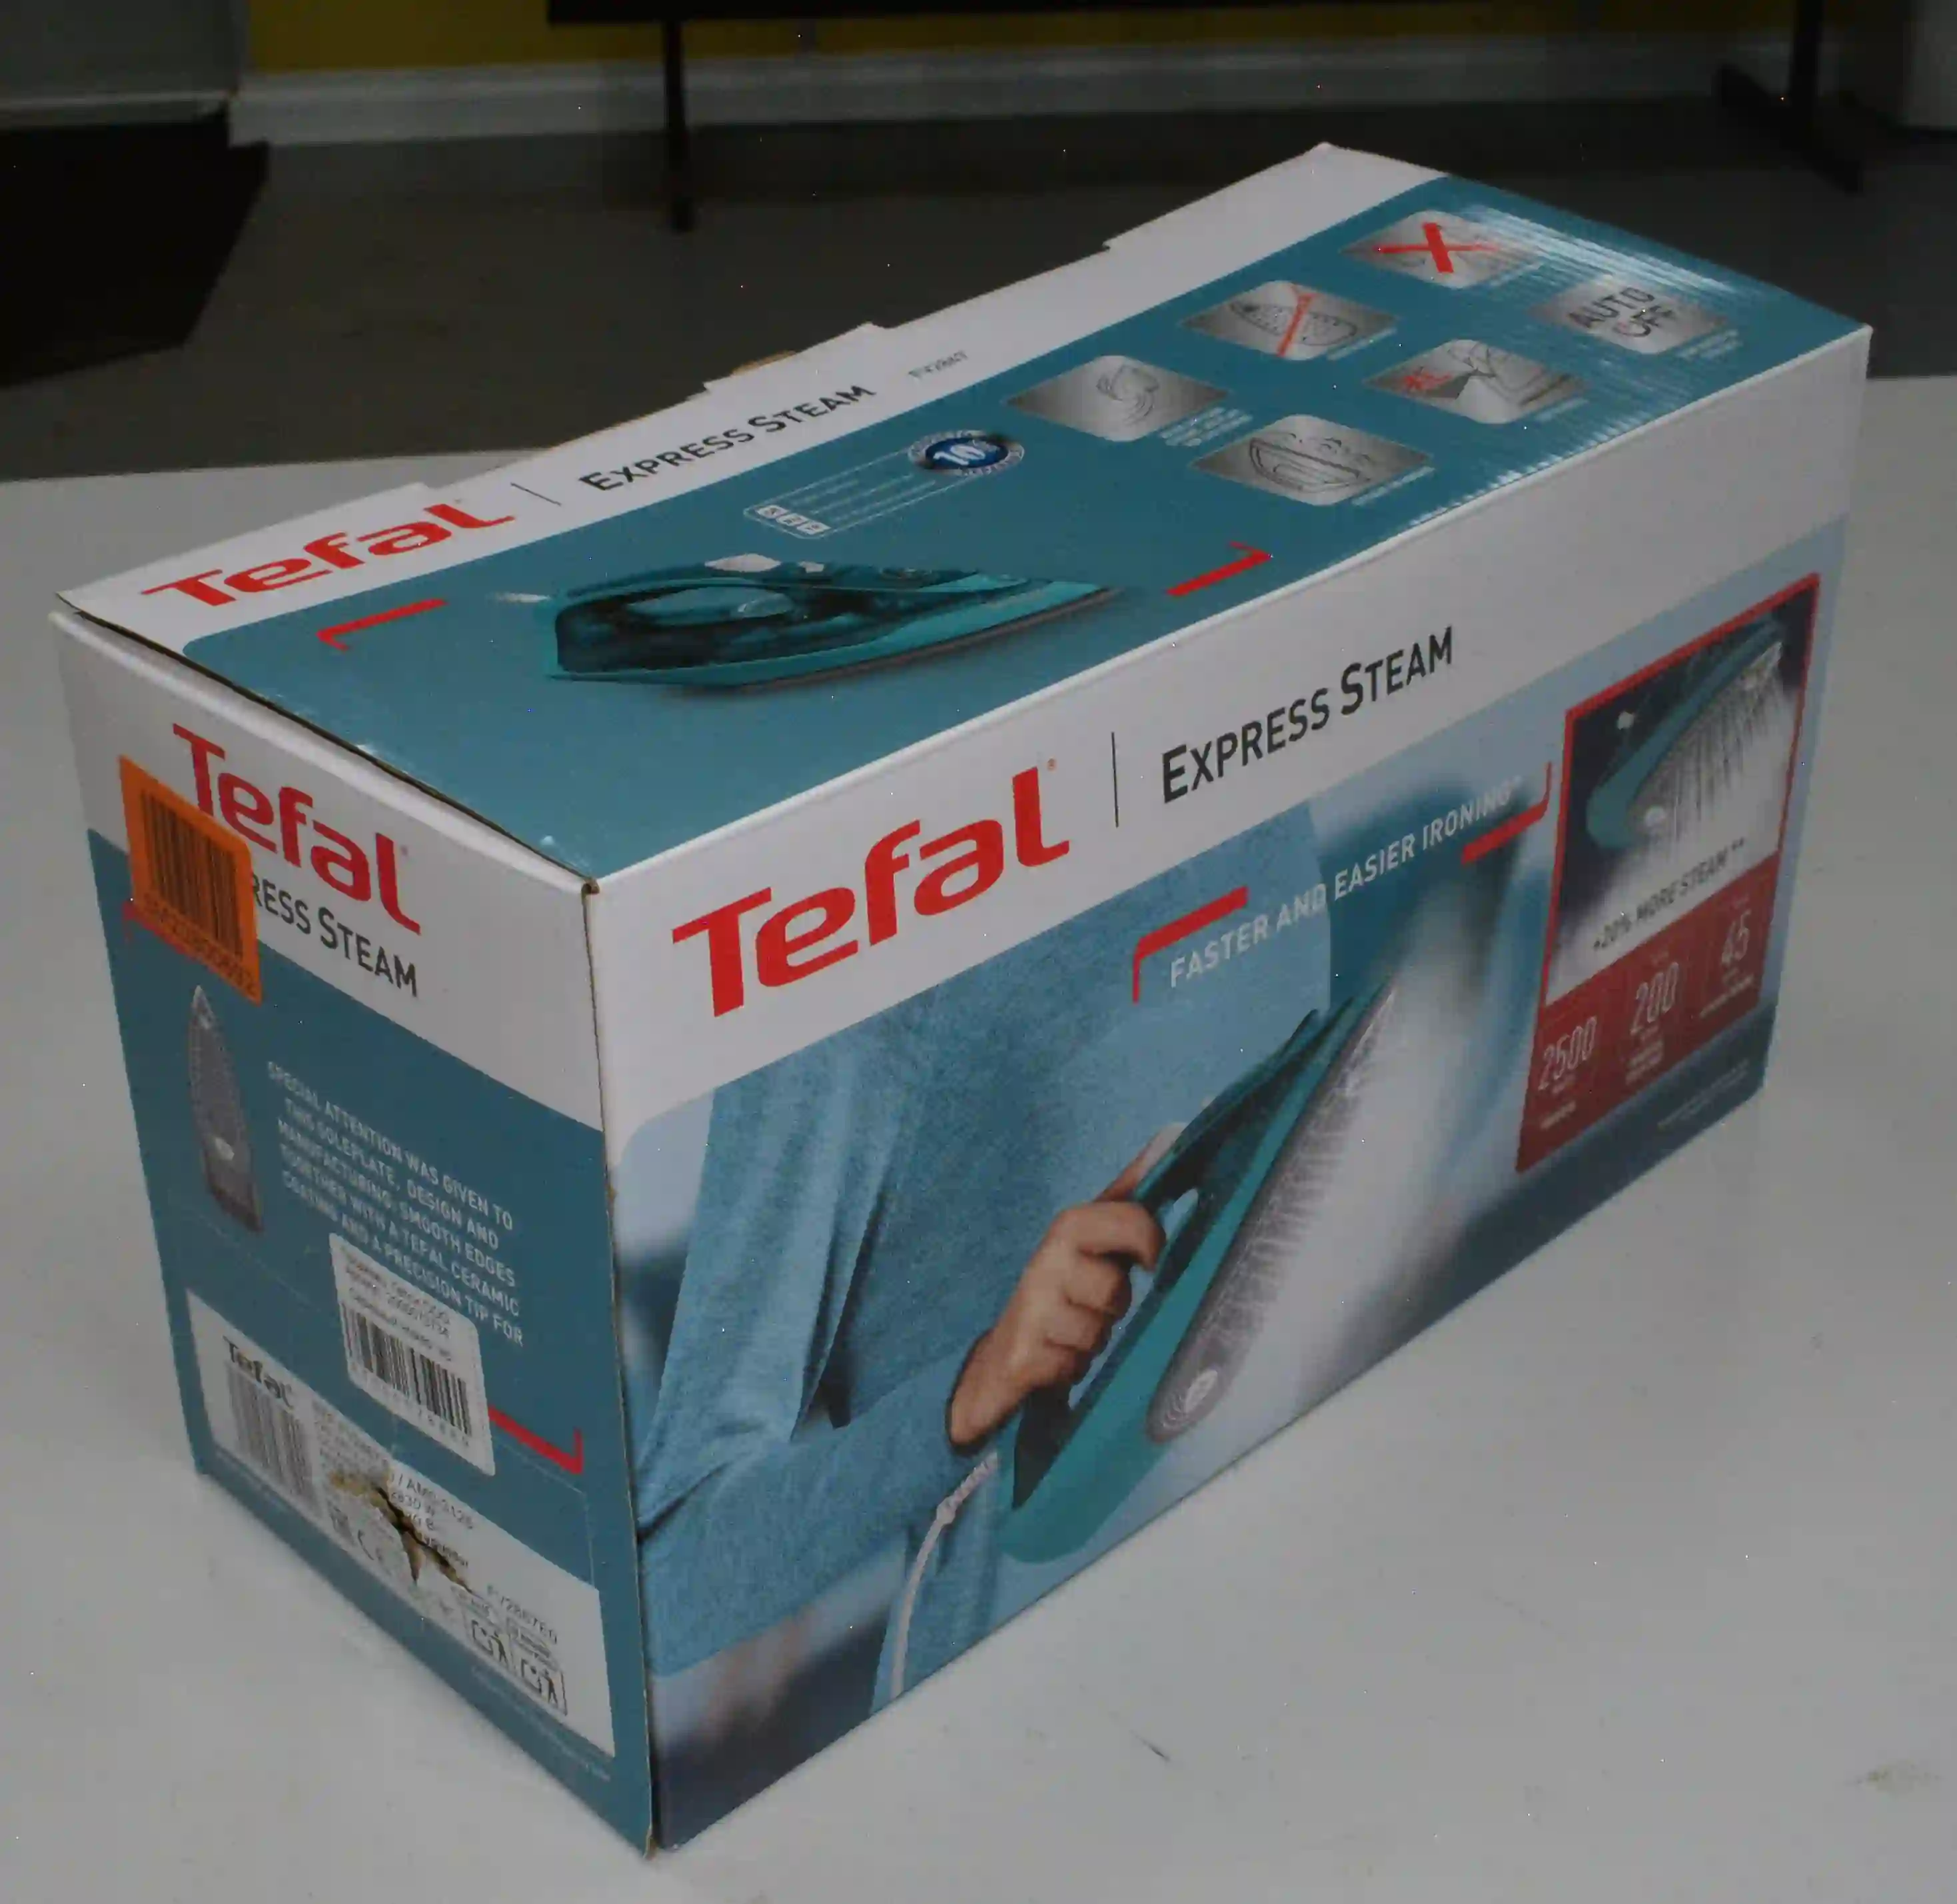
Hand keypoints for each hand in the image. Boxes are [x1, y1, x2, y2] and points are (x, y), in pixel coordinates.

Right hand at [947, 1145, 1165, 1449]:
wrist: (1003, 1361)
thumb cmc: (1065, 1293)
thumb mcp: (1097, 1241)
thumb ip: (1132, 1197)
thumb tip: (1172, 1134)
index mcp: (1069, 1228)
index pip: (1130, 1218)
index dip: (1148, 1240)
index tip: (1150, 1261)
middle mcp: (1044, 1262)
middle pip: (1114, 1287)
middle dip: (1116, 1304)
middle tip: (1099, 1305)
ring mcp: (1029, 1310)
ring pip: (1097, 1332)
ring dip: (1095, 1341)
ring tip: (1075, 1334)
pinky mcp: (1020, 1357)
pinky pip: (1072, 1366)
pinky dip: (1072, 1369)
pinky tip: (1057, 1359)